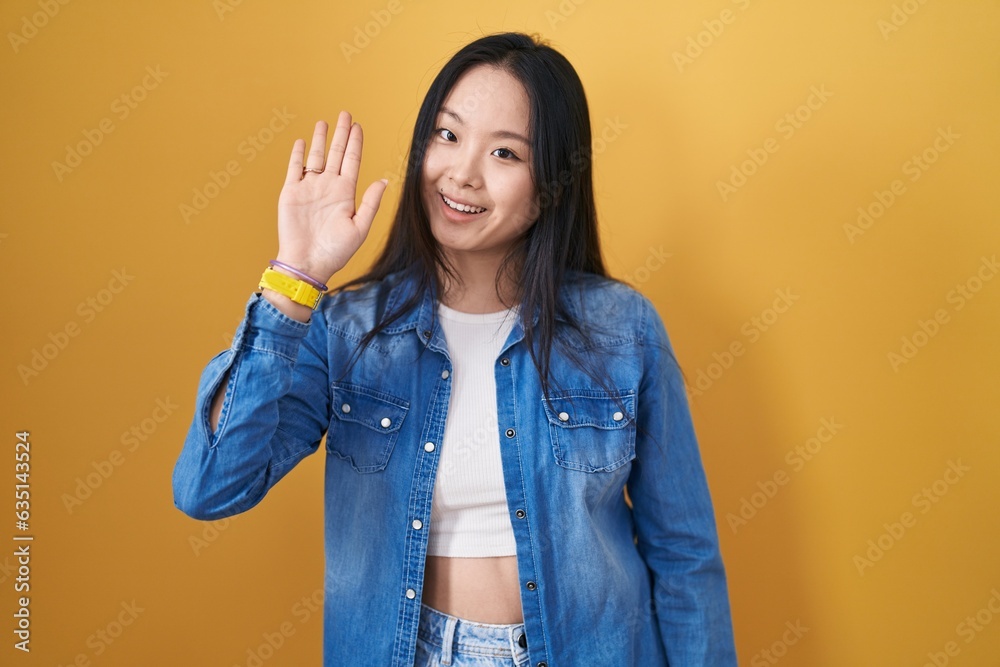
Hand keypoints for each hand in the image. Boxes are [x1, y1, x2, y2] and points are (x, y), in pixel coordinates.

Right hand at [275, 111, 387, 284]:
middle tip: (345, 114)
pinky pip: (295, 169)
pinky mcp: (291, 193)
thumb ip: (370, 203)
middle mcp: (328, 187)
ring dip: (320, 140)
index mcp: (346, 193)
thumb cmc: (335, 251)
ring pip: (315, 157)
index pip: (352, 161)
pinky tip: (302, 141)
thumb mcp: (360, 227)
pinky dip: (298, 154)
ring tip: (324, 122)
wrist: (308, 263)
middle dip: (341, 134)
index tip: (358, 126)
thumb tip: (384, 181)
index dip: (355, 143)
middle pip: (335, 153)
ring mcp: (309, 188)